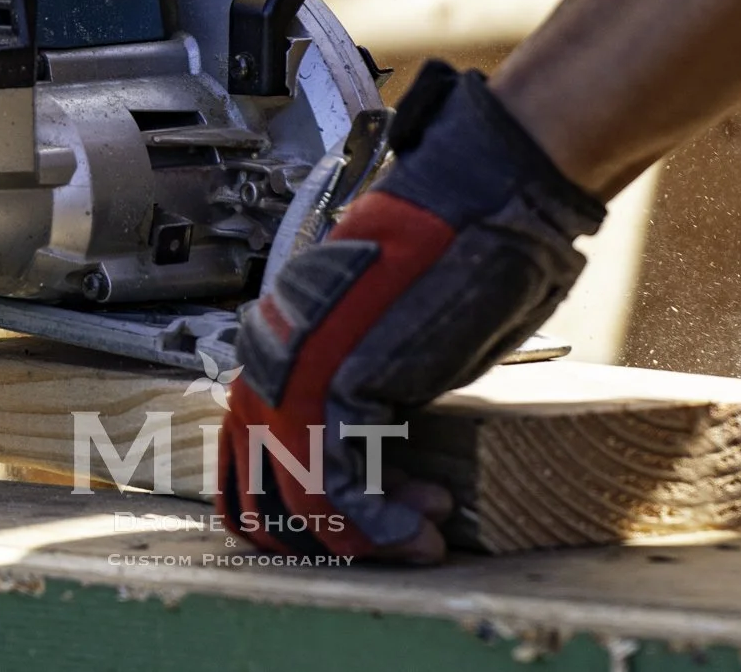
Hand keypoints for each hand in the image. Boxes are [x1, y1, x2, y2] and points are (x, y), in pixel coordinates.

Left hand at [217, 62, 606, 561]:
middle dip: (325, 537)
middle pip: (256, 488)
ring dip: (359, 539)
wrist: (489, 196)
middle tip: (390, 544)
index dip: (305, 508)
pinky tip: (422, 527)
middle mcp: (270, 354)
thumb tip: (374, 458)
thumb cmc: (464, 253)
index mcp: (279, 339)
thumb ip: (369, 391)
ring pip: (291, 497)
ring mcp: (294, 368)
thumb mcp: (401, 337)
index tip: (367, 524)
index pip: (252, 455)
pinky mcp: (335, 380)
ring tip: (422, 535)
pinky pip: (335, 486)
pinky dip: (378, 525)